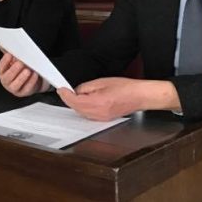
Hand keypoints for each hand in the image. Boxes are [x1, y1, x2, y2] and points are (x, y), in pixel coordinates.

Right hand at [0, 53, 49, 96]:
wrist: (28, 81)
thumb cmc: (20, 70)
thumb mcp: (14, 61)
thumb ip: (12, 54)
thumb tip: (7, 43)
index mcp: (2, 72)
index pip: (1, 67)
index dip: (4, 61)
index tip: (9, 55)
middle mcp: (6, 81)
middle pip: (7, 77)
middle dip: (14, 70)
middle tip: (20, 63)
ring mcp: (13, 88)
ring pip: (15, 85)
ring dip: (22, 77)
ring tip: (28, 70)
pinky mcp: (22, 92)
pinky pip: (26, 88)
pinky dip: (31, 82)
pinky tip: (34, 75)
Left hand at [57, 78, 180, 120]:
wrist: (140, 96)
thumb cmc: (126, 88)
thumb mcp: (102, 82)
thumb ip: (86, 87)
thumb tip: (76, 91)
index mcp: (97, 103)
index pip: (74, 101)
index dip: (65, 95)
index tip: (61, 89)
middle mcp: (99, 114)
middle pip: (76, 109)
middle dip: (69, 99)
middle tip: (66, 90)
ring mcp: (102, 118)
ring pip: (81, 113)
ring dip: (76, 104)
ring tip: (76, 94)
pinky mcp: (105, 119)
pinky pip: (89, 115)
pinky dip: (84, 108)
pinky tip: (85, 101)